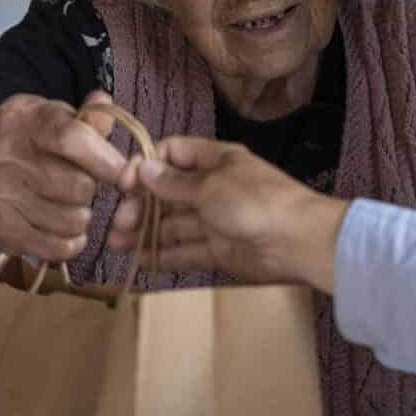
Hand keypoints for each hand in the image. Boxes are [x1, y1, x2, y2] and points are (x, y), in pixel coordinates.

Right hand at [0, 91, 127, 261]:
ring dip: (81, 216)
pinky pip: (58, 246)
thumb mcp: (55, 121)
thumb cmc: (31, 147)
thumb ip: (86, 117)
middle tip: (82, 185)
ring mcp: (1, 195)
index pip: (71, 138)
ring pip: (73, 219)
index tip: (125, 173)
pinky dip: (71, 241)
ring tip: (70, 205)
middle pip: (78, 186)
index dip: (105, 159)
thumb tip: (104, 103)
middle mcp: (5, 156)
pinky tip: (64, 228)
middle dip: (91, 189)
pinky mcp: (3, 230)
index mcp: (22, 119)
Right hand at [108, 137, 348, 291]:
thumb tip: (143, 169)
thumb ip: (174, 183)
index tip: (123, 183)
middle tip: (119, 223)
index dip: (147, 166)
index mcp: (216, 161)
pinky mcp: (220, 251)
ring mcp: (217, 221)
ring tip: (117, 244)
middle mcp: (214, 188)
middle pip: (169, 193)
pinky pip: (186, 252)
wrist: (298, 241)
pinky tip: (140, 261)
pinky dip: (164, 256)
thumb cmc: (255, 201)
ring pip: (174, 224)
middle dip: (141, 205)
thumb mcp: (210, 186)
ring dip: (146, 232)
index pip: (173, 154)